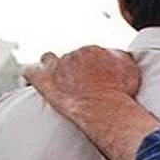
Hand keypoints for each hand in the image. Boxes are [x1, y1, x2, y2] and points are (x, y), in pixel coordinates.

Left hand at [24, 45, 141, 122]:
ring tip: (56, 77)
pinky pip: (30, 72)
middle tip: (82, 84)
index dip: (93, 67)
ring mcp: (57, 69)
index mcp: (93, 51)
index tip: (97, 78)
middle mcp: (73, 55)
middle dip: (74, 69)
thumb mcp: (129, 68)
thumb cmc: (121, 91)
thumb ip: (120, 56)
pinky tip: (31, 77)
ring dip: (51, 66)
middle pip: (70, 58)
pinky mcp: (45, 83)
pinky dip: (31, 74)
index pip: (89, 54)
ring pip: (48, 60)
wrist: (107, 108)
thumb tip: (115, 53)